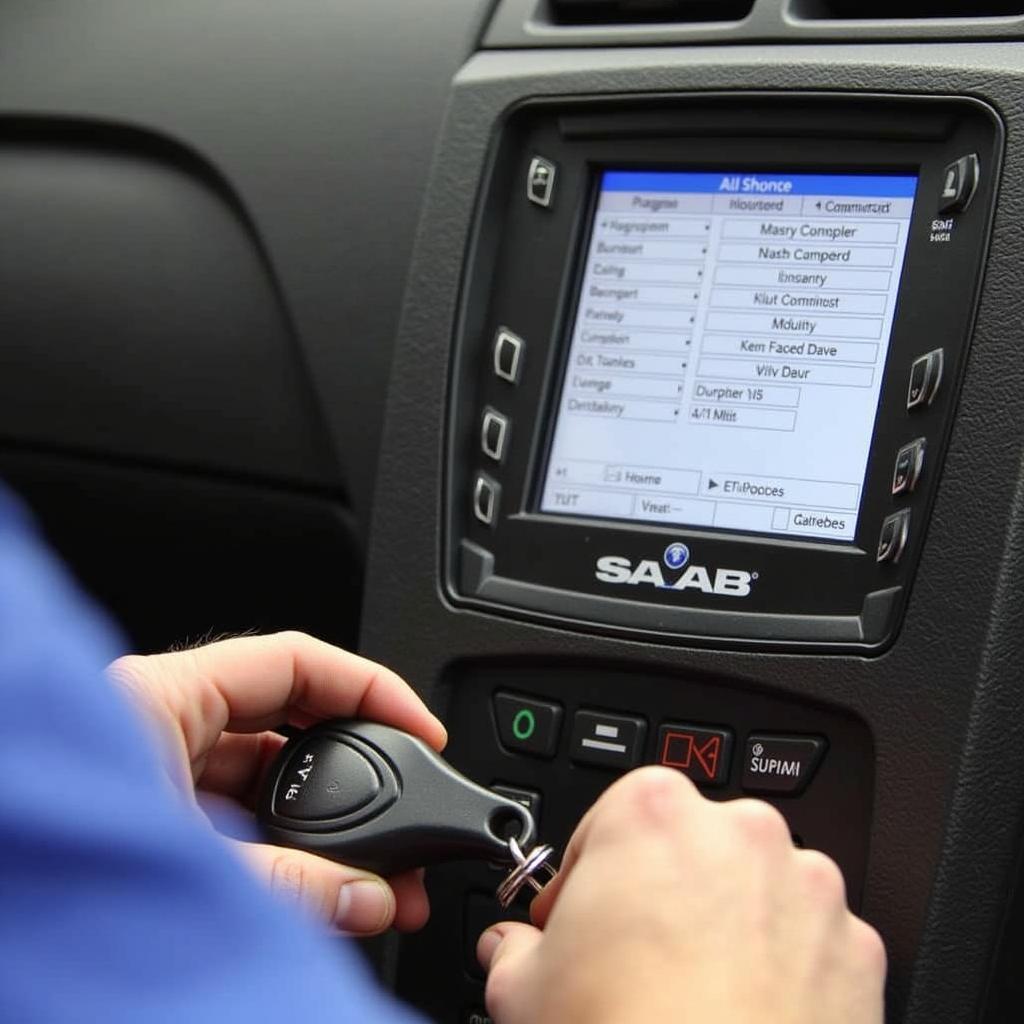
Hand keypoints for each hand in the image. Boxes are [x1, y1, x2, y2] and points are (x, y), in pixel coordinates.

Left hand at [108, 631, 445, 936]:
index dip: (370, 687)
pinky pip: (242, 818)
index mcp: (159, 700)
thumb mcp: (175, 867)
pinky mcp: (155, 817)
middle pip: (290, 725)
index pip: (294, 662)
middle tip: (408, 825)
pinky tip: (319, 886)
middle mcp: (160, 725)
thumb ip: (282, 883)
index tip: (420, 727)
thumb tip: (368, 899)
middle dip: (359, 777)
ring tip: (373, 877)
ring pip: (268, 780)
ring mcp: (157, 773)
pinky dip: (288, 850)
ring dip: (326, 825)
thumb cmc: (29, 870)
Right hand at [478, 766, 884, 1023]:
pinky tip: (749, 1017)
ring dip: (731, 925)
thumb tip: (509, 950)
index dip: (587, 875)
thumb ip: (512, 950)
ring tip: (697, 996)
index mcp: (654, 812)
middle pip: (690, 847)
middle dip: (663, 893)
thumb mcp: (524, 990)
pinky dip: (789, 972)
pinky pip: (813, 945)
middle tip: (635, 960)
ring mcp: (808, 888)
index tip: (578, 918)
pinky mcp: (857, 951)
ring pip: (757, 890)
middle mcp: (739, 833)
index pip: (610, 820)